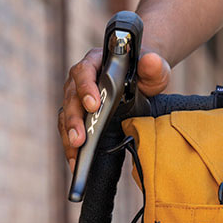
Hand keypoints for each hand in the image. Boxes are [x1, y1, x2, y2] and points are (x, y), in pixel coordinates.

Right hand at [58, 49, 170, 170]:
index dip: (86, 87)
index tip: (94, 105)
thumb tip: (152, 62)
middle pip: (71, 97)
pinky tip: (76, 161)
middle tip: (80, 139)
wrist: (142, 79)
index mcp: (96, 62)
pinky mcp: (80, 114)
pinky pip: (70, 129)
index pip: (84, 71)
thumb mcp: (155, 69)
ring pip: (67, 115)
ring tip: (75, 155)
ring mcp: (78, 97)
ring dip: (69, 135)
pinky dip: (72, 145)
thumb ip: (154, 66)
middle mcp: (81, 79)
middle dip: (74, 120)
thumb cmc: (146, 72)